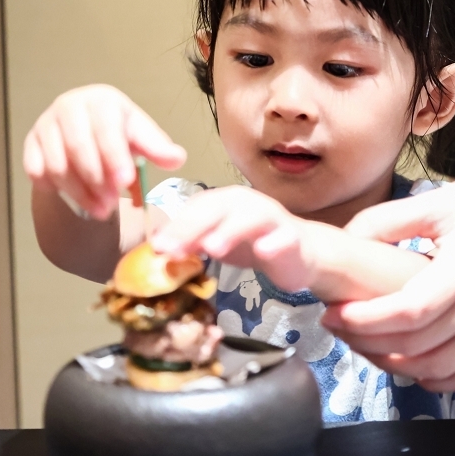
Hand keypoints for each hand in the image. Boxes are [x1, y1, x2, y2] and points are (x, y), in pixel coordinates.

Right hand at [23, 84, 185, 219]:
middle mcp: (69, 106)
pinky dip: (57, 190)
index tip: (126, 181)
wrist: (89, 133)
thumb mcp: (143, 138)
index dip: (115, 156)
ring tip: (103, 210)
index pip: (106, 128)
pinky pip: (37, 171)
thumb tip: (177, 158)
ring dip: (80, 192)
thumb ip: (159, 149)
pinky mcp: (30, 144)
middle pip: (78, 146)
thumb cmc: (121, 134)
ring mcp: (45, 124)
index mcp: (102, 101)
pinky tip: (77, 199)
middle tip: (114, 204)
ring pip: (57, 164)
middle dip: (98, 180)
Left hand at [150, 186, 316, 290]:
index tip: (158, 248)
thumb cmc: (251, 244)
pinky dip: (274, 243)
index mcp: (225, 201)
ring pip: (251, 218)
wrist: (298, 253)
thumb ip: (189, 243)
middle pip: (219, 209)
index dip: (177, 227)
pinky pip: (284, 237)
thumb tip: (156, 250)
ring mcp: (272, 218)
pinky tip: (263, 251)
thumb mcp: (216, 242)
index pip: (196, 208)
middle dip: (194, 228)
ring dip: (231, 230)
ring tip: (212, 248)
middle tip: (174, 251)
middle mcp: (247, 203)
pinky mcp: (292, 236)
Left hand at [323, 166, 454, 391]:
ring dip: (393, 365)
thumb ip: (389, 220)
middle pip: (417, 345)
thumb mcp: (443, 200)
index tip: (335, 313)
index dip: (367, 320)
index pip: (410, 312)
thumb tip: (345, 237)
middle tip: (337, 326)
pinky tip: (410, 367)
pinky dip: (435, 380)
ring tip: (364, 344)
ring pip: (438, 367)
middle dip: (367, 342)